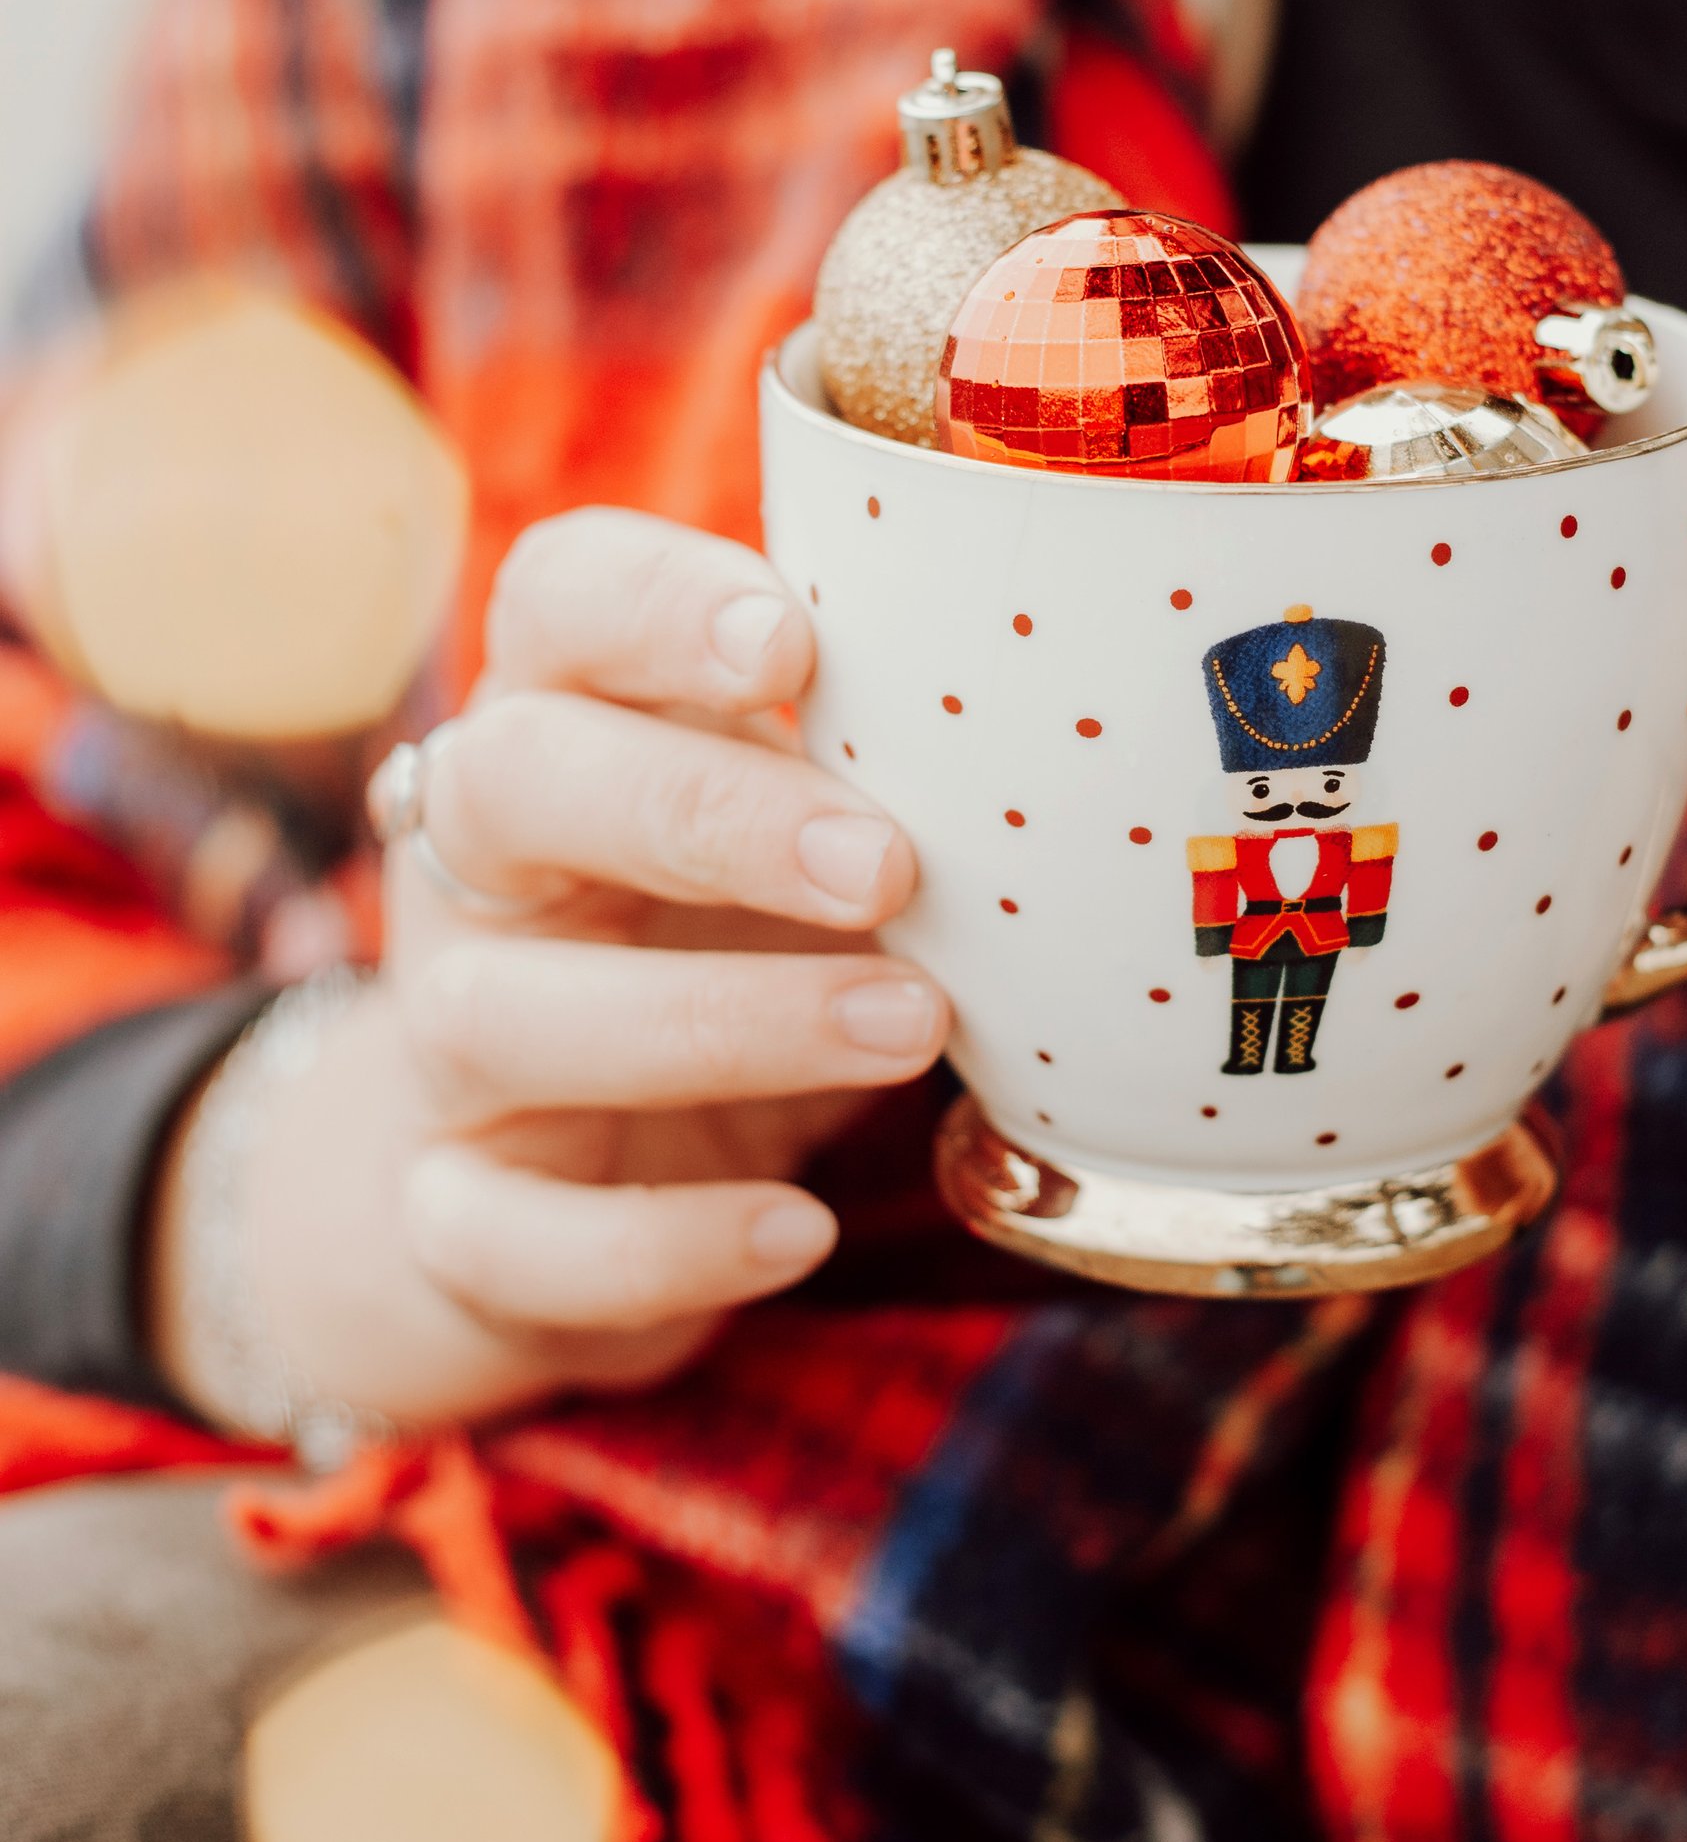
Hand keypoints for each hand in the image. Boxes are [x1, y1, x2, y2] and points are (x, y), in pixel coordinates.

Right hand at [151, 512, 950, 1432]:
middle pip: (511, 780)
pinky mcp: (457, 1217)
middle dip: (699, 810)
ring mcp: (448, 1045)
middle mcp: (479, 869)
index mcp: (567, 725)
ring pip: (503, 1015)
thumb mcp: (792, 832)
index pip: (557, 600)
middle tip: (888, 866)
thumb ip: (880, 766)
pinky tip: (799, 1230)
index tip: (793, 643)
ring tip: (911, 1031)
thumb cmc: (722, 945)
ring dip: (719, 1024)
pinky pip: (511, 1237)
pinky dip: (662, 1241)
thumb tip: (1084, 736)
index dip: (653, 604)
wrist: (555, 1180)